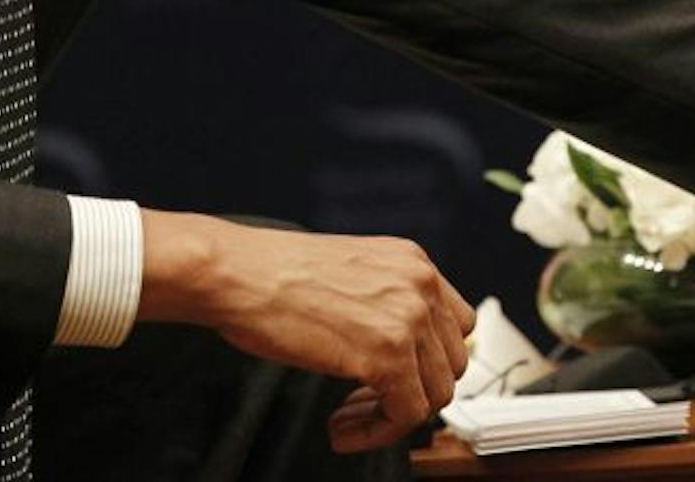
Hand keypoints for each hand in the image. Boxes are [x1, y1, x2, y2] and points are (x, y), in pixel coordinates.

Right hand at [138, 211, 474, 451]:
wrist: (239, 274)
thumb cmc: (273, 274)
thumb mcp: (350, 272)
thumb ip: (384, 300)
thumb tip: (396, 346)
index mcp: (413, 263)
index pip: (455, 325)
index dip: (426, 361)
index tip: (393, 379)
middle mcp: (420, 285)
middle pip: (451, 362)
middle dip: (410, 392)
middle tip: (363, 405)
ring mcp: (409, 318)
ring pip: (436, 393)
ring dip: (393, 417)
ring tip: (348, 419)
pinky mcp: (387, 355)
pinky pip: (407, 413)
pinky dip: (378, 432)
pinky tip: (342, 428)